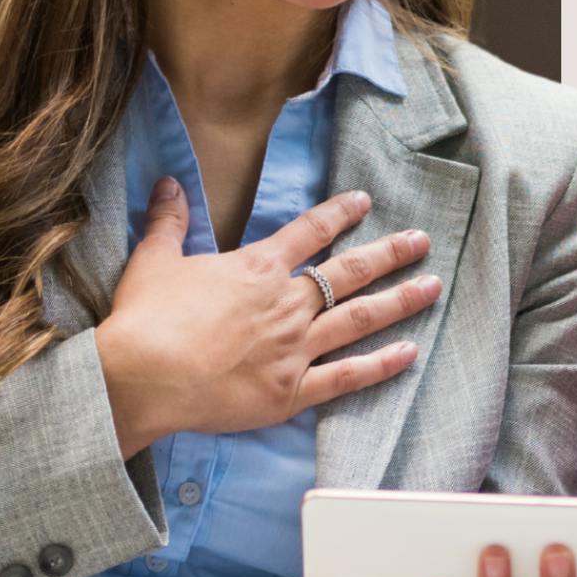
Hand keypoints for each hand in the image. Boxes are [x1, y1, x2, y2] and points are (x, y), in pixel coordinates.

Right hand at [94, 180, 438, 455]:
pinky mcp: (292, 391)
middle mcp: (286, 303)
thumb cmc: (145, 319)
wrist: (143, 377)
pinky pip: (348, 377)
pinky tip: (410, 354)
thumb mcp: (154, 260)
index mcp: (258, 268)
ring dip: (400, 301)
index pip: (309, 231)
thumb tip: (168, 184)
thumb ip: (168, 222)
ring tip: (433, 287)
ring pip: (361, 319)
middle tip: (423, 241)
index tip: (365, 201)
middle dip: (390, 253)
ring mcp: (295, 348)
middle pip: (350, 272)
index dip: (339, 214)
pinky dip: (381, 366)